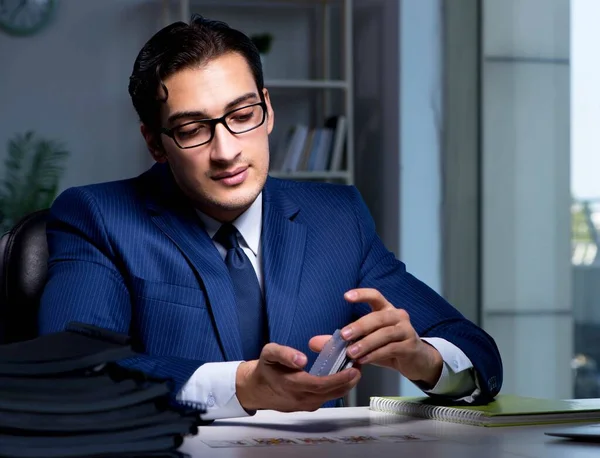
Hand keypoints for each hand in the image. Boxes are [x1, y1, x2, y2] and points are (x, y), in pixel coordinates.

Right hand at [235, 343, 360, 411]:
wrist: (256, 389)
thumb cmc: (265, 369)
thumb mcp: (269, 354)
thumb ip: (284, 354)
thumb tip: (301, 359)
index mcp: (292, 385)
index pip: (321, 384)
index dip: (339, 378)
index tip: (352, 369)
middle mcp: (301, 398)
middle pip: (331, 392)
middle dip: (349, 381)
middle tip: (360, 366)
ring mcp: (305, 404)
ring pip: (331, 397)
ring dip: (346, 385)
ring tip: (355, 370)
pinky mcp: (308, 405)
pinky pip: (327, 398)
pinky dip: (338, 388)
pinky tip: (343, 377)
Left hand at [309, 288, 442, 387]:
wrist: (416, 361)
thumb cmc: (389, 346)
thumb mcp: (365, 342)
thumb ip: (342, 340)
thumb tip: (313, 342)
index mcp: (386, 309)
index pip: (375, 296)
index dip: (361, 295)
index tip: (346, 296)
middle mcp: (397, 315)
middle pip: (378, 317)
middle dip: (359, 326)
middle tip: (343, 335)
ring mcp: (406, 330)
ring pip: (385, 334)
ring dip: (366, 343)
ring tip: (351, 352)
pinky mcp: (410, 346)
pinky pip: (391, 348)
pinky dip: (376, 354)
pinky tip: (364, 360)